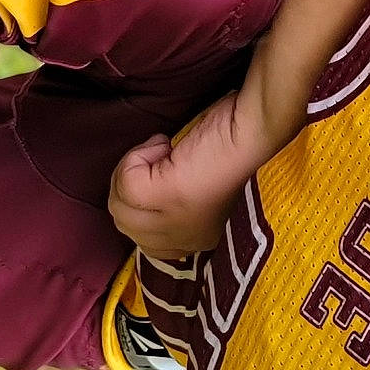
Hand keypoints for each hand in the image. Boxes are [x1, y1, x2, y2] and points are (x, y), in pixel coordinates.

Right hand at [109, 83, 283, 258]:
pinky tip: (164, 146)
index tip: (156, 177)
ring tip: (164, 153)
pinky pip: (126, 184)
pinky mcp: (169, 195)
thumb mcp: (190, 183)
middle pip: (125, 225)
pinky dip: (137, 157)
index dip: (139, 207)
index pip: (145, 244)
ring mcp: (177, 221)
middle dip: (130, 187)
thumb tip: (127, 194)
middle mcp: (187, 239)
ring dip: (133, 169)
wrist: (250, 125)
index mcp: (196, 239)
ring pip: (120, 207)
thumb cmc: (224, 144)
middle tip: (161, 160)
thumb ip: (162, 203)